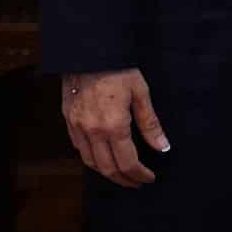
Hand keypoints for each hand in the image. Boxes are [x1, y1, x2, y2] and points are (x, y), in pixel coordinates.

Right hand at [62, 66, 170, 187]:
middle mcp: (93, 131)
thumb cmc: (117, 67)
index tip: (149, 178)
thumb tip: (163, 147)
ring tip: (121, 174)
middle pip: (108, 169)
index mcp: (113, 125)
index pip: (127, 163)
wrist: (88, 50)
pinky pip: (79, 148)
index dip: (139, 175)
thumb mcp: (140, 92)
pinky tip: (101, 156)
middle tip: (137, 182)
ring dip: (107, 173)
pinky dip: (91, 159)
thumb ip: (150, 123)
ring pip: (90, 162)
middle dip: (125, 180)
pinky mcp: (68, 119)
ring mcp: (77, 126)